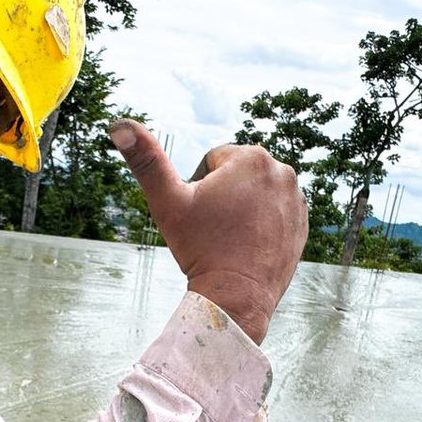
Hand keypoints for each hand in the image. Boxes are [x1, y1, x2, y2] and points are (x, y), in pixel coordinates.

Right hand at [111, 119, 307, 343]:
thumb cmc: (201, 248)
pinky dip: (262, 225)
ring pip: (255, 194)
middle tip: (216, 228)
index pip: (214, 162)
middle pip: (238, 176)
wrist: (236, 297)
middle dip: (224, 196)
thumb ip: (145, 160)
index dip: (199, 188)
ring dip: (243, 208)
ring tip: (233, 237)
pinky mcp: (303, 224)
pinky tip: (250, 245)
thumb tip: (119, 125)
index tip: (203, 214)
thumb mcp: (167, 202)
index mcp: (252, 157)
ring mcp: (297, 200)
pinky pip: (275, 214)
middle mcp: (282, 172)